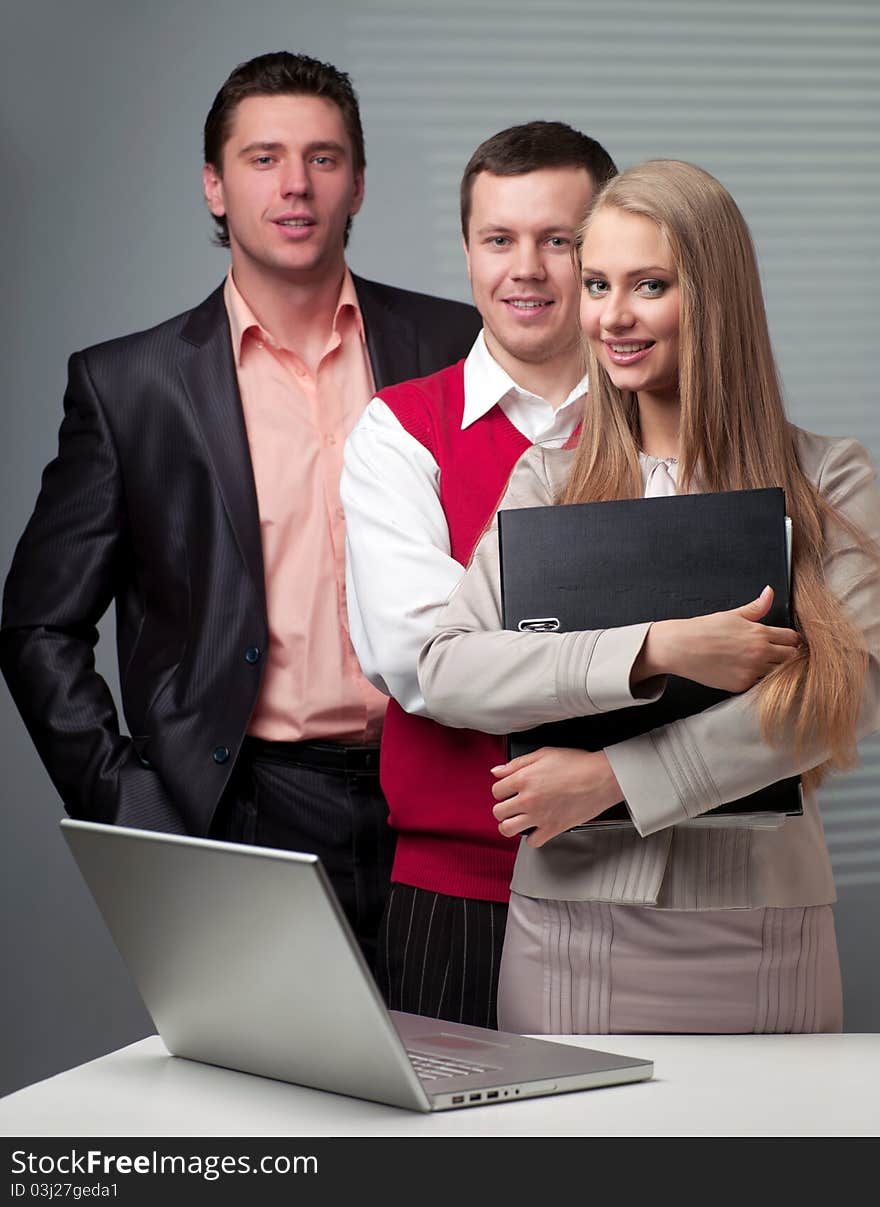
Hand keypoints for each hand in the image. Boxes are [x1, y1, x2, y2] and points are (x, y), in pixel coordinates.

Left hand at [490, 747, 622, 847]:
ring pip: (508, 829)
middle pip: (498, 812)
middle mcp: (528, 799)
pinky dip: (532, 838)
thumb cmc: (577, 764)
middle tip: (512, 806)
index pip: (496, 791)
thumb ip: (517, 763)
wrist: (601, 777)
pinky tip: (535, 829)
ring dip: (509, 826)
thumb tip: (497, 771)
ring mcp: (539, 816)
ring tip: (516, 821)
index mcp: (524, 778)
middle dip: (503, 808)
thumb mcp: (543, 753)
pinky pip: (532, 842)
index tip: (508, 791)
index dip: (502, 790)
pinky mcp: (553, 828)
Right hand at [634, 585, 801, 693]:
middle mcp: (759, 653)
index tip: (786, 642)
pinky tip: (747, 673)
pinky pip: (760, 685)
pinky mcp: (741, 685)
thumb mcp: (733, 615)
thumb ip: (756, 607)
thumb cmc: (703, 630)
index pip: (792, 638)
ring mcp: (752, 671)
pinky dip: (757, 681)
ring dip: (775, 670)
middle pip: (791, 657)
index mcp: (760, 633)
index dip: (791, 640)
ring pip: (779, 674)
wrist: (681, 648)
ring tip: (762, 665)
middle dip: (787, 656)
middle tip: (777, 655)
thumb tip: (769, 592)